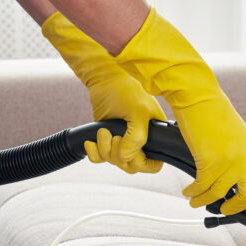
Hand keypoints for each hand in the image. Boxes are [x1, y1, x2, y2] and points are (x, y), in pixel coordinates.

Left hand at [42, 12, 164, 173]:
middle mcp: (139, 141)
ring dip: (105, 150)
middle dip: (119, 155)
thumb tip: (127, 159)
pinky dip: (94, 153)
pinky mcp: (106, 141)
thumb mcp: (137, 111)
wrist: (105, 79)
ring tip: (103, 131)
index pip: (153, 165)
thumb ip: (137, 137)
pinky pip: (100, 159)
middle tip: (115, 136)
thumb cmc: (127, 90)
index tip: (132, 150)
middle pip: (131, 166)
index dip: (142, 163)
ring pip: (114, 162)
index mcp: (154, 136)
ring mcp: (122, 142)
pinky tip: (91, 141)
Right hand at [114, 8, 245, 214]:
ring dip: (203, 201)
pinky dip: (193, 193)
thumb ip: (241, 158)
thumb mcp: (237, 139)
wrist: (201, 100)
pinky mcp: (211, 163)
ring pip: (217, 195)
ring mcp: (230, 163)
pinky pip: (201, 188)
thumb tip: (231, 181)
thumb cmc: (215, 117)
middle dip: (235, 208)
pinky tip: (189, 192)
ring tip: (195, 201)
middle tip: (225, 209)